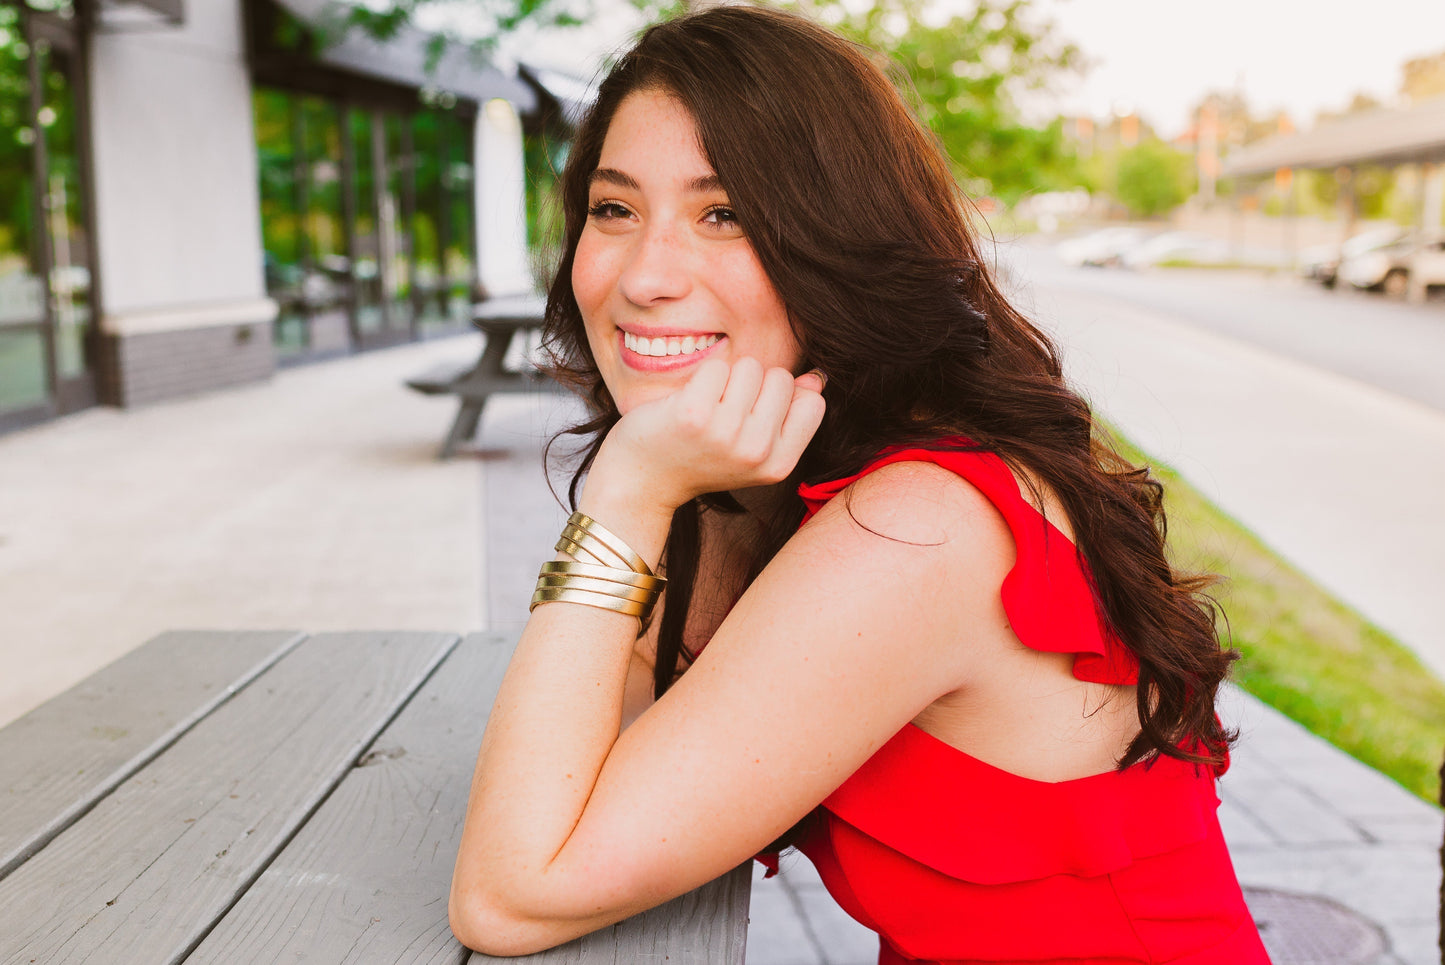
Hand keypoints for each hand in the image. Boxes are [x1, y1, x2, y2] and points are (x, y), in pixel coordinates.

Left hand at [587, 358, 826, 515]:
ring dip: (728, 379)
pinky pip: (718, 367)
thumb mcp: (753, 449)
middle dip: (755, 386)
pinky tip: (687, 403)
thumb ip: (789, 415)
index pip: (813, 403)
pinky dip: (703, 377)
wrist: (643, 481)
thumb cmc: (700, 458)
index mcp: (779, 466)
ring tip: (707, 408)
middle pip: (782, 378)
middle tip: (725, 414)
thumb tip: (816, 378)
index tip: (755, 416)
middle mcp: (757, 453)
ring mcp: (726, 434)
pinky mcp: (694, 414)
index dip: (785, 399)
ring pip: (751, 367)